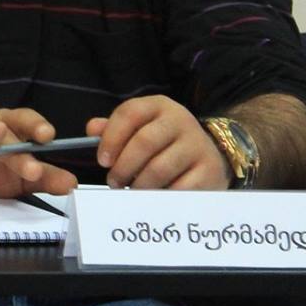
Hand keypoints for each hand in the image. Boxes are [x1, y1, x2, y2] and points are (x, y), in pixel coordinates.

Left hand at [87, 96, 227, 189]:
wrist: (212, 153)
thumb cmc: (165, 141)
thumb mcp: (141, 126)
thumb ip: (115, 128)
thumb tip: (92, 129)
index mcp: (159, 106)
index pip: (129, 113)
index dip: (111, 137)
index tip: (102, 160)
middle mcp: (181, 121)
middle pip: (144, 142)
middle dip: (123, 166)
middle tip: (113, 182)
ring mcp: (198, 145)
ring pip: (160, 168)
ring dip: (139, 184)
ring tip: (131, 191)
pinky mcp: (210, 170)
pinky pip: (179, 188)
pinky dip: (161, 196)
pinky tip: (153, 199)